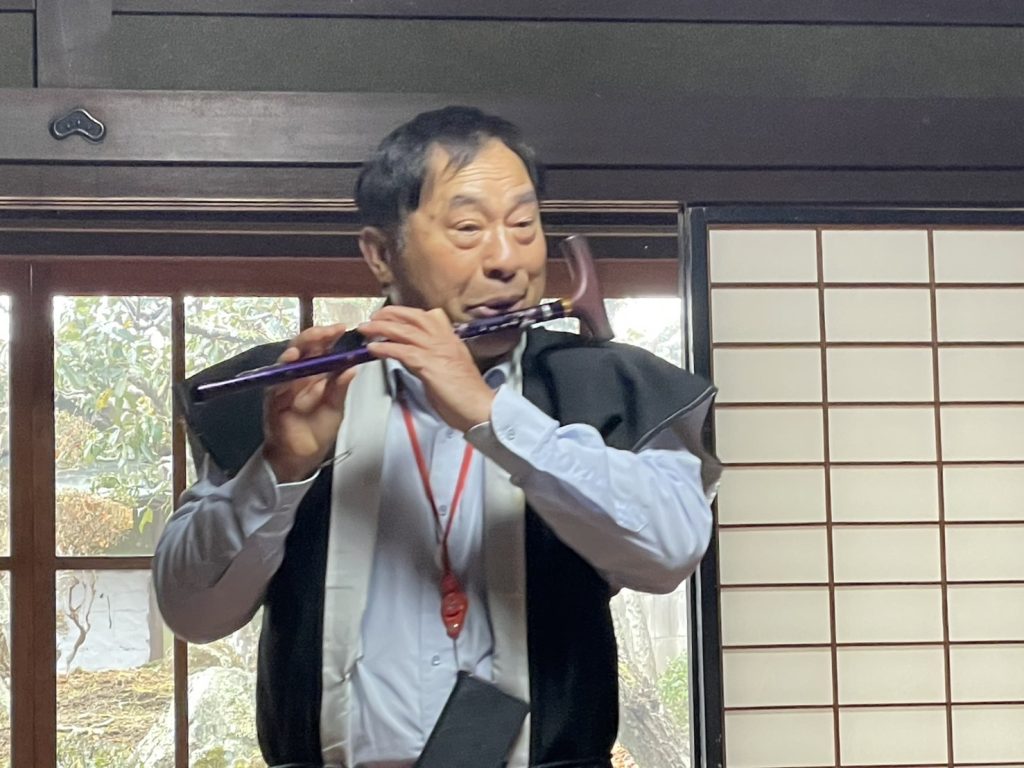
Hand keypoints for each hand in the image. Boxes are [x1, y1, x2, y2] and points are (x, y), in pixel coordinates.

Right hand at [262, 324, 356, 482]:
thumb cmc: (317, 430)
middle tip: (327, 332)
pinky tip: (292, 372)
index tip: (342, 328)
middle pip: (301, 348)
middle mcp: (298, 375)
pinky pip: (276, 387)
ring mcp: (283, 387)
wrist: (302, 457)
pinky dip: (284, 379)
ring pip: (285, 363)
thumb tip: (353, 366)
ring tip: (302, 349)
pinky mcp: (273, 402)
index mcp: (314, 373)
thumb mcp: (336, 407)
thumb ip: (341, 387)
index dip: (328, 336)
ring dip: (294, 354)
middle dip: (312, 338)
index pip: (320, 348)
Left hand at [360, 306, 495, 431]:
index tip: (392, 316)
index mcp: (451, 340)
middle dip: (390, 314)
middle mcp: (444, 340)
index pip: (428, 316)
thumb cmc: (467, 396)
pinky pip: (402, 352)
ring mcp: (437, 351)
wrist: (481, 409)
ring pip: (405, 331)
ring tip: (366, 329)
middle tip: (374, 317)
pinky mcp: (429, 366)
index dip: (407, 314)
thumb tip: (412, 356)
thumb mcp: (450, 368)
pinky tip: (373, 349)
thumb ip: (433, 358)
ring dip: (381, 328)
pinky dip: (385, 348)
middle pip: (414, 317)